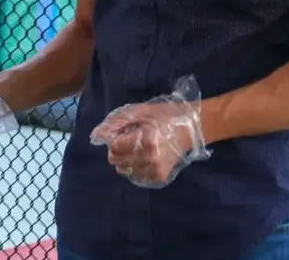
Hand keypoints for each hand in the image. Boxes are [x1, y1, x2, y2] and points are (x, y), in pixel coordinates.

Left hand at [89, 76, 210, 188]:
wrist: (193, 128)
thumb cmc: (165, 115)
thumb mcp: (140, 111)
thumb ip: (116, 122)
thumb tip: (96, 136)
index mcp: (145, 140)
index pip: (114, 148)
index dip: (115, 139)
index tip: (126, 132)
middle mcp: (150, 159)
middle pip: (116, 161)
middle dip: (119, 149)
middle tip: (134, 138)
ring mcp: (155, 170)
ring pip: (124, 171)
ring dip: (127, 159)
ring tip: (141, 147)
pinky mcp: (160, 177)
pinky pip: (136, 177)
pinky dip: (136, 167)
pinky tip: (146, 156)